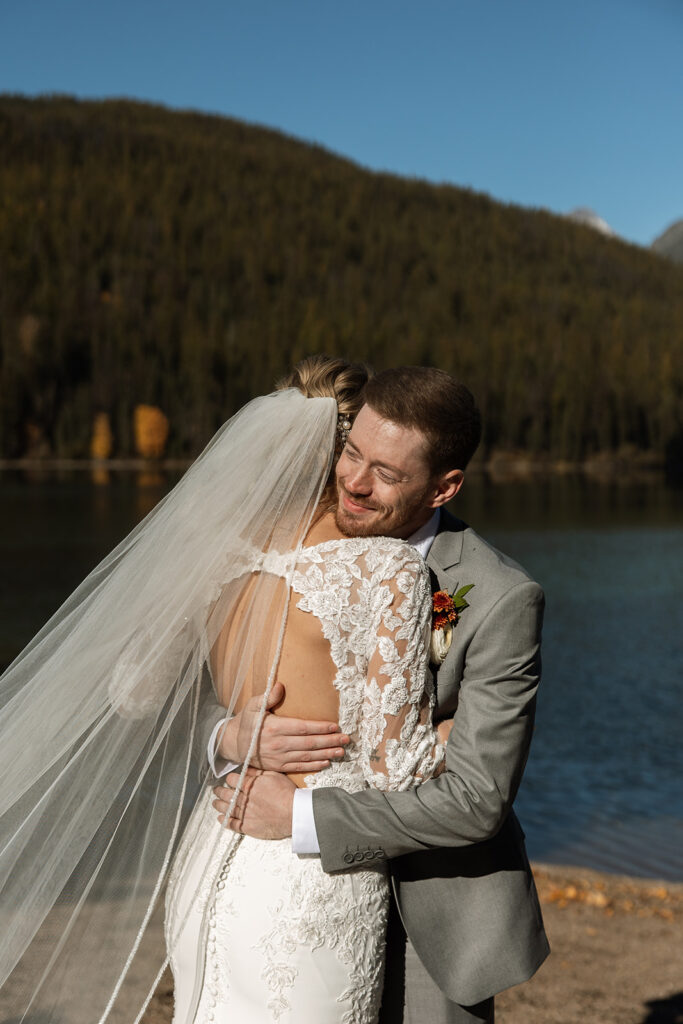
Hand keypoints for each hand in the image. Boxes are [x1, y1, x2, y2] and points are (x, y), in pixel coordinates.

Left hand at [213, 767, 294, 838]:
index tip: (229, 779)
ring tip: (215, 803)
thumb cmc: (286, 793)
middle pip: (226, 793)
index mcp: (249, 784)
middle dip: (219, 791)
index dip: (230, 779)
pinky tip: (220, 818)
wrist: (293, 813)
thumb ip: (258, 771)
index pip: (232, 779)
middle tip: (216, 790)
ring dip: (219, 805)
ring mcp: (244, 813)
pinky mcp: (247, 826)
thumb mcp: (274, 775)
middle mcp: (243, 798)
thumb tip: (247, 767)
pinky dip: (224, 821)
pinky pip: (232, 824)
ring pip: (226, 808)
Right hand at [218, 681, 348, 772]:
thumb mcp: (253, 705)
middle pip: (309, 743)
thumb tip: (280, 685)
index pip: (302, 728)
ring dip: (326, 754)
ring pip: (307, 756)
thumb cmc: (247, 721)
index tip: (335, 726)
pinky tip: (326, 762)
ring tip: (341, 751)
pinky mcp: (278, 766)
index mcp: (274, 728)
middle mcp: (278, 744)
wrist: (234, 744)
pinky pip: (299, 767)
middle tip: (346, 739)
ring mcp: (278, 758)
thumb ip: (268, 696)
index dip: (320, 727)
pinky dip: (314, 765)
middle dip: (329, 741)